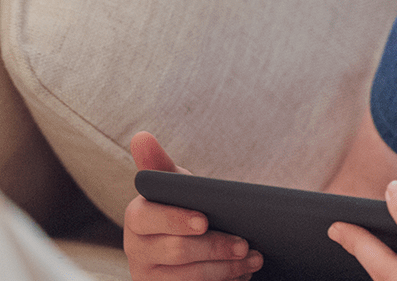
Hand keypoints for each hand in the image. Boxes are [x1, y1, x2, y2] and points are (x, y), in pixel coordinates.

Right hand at [124, 132, 262, 280]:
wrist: (195, 247)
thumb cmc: (187, 209)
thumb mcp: (178, 187)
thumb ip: (160, 165)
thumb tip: (141, 136)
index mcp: (137, 218)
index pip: (148, 218)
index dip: (176, 220)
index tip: (205, 221)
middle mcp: (136, 249)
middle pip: (175, 251)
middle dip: (215, 247)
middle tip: (245, 245)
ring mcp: (149, 276)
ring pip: (187, 278)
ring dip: (225, 269)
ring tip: (253, 259)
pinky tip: (242, 275)